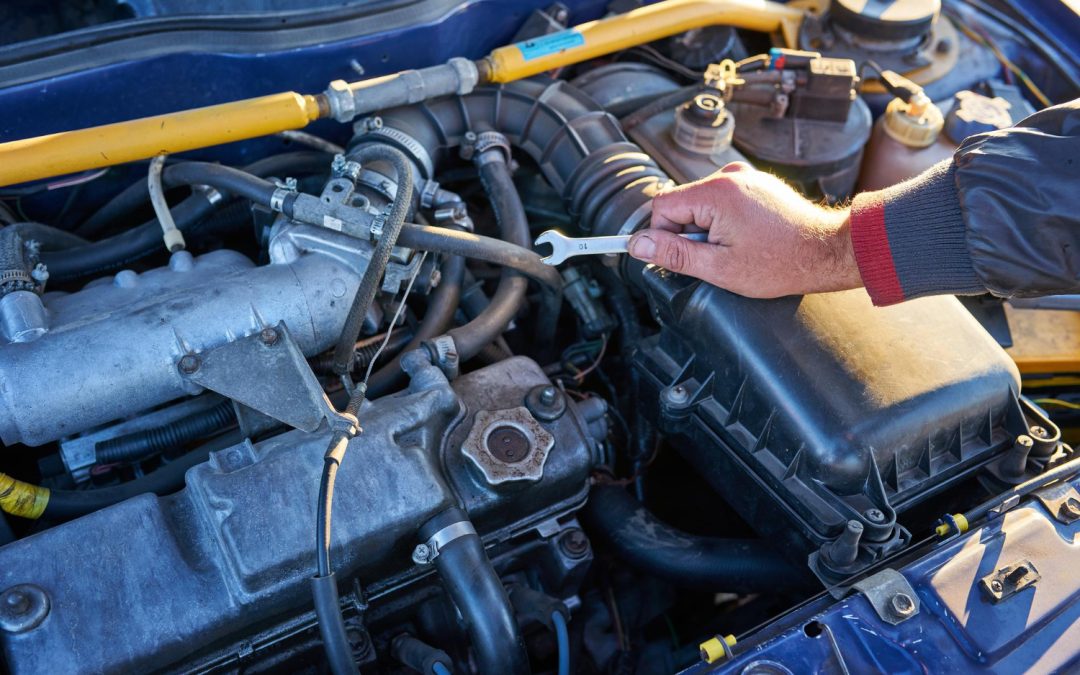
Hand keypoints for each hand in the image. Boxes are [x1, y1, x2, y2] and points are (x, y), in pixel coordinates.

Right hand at [628, 163, 862, 297]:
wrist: (825, 252)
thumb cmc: (779, 262)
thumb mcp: (719, 267)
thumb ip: (674, 254)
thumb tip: (638, 245)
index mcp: (716, 193)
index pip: (662, 207)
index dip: (663, 236)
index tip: (680, 256)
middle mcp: (728, 175)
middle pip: (680, 204)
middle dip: (689, 233)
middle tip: (717, 256)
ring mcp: (743, 177)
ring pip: (700, 204)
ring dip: (707, 229)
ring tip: (735, 248)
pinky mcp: (754, 184)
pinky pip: (721, 200)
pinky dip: (723, 221)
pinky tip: (746, 237)